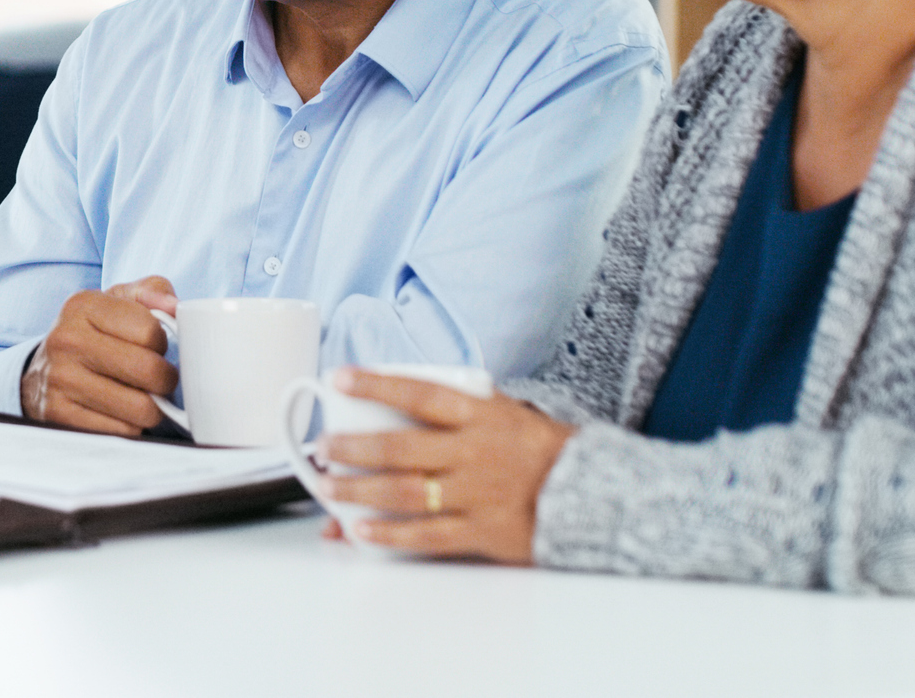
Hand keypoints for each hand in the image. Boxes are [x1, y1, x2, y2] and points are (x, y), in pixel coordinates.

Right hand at [21, 276, 179, 436]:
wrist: (41, 371)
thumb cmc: (92, 332)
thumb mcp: (116, 301)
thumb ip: (151, 292)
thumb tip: (176, 306)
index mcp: (83, 305)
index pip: (150, 331)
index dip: (162, 342)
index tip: (152, 346)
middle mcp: (67, 340)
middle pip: (149, 370)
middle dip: (165, 379)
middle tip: (158, 377)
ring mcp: (61, 379)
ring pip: (141, 407)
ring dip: (152, 406)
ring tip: (141, 395)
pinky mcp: (60, 415)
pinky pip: (123, 430)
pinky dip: (131, 425)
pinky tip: (120, 411)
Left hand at [314, 367, 571, 563]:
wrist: (590, 492)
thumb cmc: (537, 448)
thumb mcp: (503, 411)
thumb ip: (456, 405)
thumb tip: (396, 400)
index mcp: (479, 415)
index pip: (419, 393)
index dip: (376, 384)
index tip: (339, 378)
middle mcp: (474, 453)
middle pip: (401, 448)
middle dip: (353, 448)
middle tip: (323, 446)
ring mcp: (476, 494)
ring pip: (406, 492)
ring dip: (359, 491)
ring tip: (327, 487)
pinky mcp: (482, 532)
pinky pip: (427, 535)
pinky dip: (389, 534)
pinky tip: (360, 530)